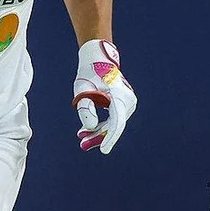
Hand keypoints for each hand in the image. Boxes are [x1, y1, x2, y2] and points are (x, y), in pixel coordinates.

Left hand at [73, 39, 136, 154]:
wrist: (97, 59)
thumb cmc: (89, 73)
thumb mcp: (82, 89)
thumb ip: (85, 108)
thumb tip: (91, 127)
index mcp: (119, 96)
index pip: (116, 122)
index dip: (109, 138)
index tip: (103, 151)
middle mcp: (127, 100)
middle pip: (114, 125)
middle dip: (98, 136)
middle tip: (82, 145)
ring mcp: (127, 102)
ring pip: (113, 123)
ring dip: (98, 131)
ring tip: (82, 138)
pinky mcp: (122, 104)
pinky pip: (113, 118)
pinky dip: (101, 125)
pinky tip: (87, 131)